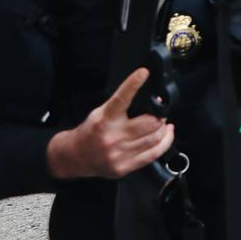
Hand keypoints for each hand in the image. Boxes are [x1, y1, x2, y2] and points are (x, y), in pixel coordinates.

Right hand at [46, 68, 174, 180]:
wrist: (73, 156)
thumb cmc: (90, 132)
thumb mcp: (100, 113)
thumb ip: (120, 106)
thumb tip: (148, 98)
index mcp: (104, 119)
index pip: (121, 98)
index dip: (133, 84)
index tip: (143, 73)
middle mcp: (112, 136)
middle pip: (149, 122)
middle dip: (159, 115)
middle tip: (161, 112)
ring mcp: (119, 153)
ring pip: (154, 138)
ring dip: (163, 128)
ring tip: (163, 123)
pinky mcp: (124, 167)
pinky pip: (154, 154)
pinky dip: (165, 142)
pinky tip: (167, 134)